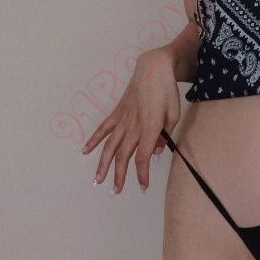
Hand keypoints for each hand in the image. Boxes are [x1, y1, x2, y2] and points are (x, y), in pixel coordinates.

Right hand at [81, 47, 180, 192]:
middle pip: (123, 156)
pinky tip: (85, 152)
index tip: (143, 187)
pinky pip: (103, 128)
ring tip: (97, 180)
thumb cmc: (167, 92)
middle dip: (119, 176)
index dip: (142, 174)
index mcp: (149, 128)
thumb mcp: (174, 115)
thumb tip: (154, 152)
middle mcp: (132, 126)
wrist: (154, 68)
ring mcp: (122, 119)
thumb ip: (164, 136)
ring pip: (109, 146)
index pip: (142, 157)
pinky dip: (93, 140)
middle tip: (116, 191)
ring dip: (102, 164)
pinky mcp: (117, 112)